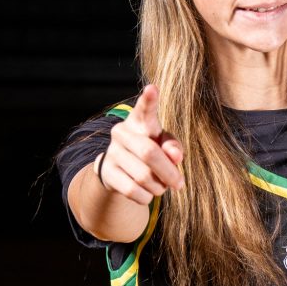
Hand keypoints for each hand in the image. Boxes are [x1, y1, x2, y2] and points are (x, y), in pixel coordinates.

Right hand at [99, 81, 182, 204]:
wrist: (118, 172)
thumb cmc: (149, 152)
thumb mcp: (164, 146)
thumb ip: (173, 147)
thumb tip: (175, 156)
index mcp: (140, 121)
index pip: (144, 109)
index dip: (149, 100)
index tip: (152, 89)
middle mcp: (122, 132)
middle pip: (149, 154)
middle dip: (169, 173)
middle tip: (179, 184)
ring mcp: (112, 152)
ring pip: (143, 176)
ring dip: (159, 187)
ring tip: (161, 186)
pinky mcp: (106, 172)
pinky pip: (133, 190)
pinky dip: (146, 197)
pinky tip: (148, 193)